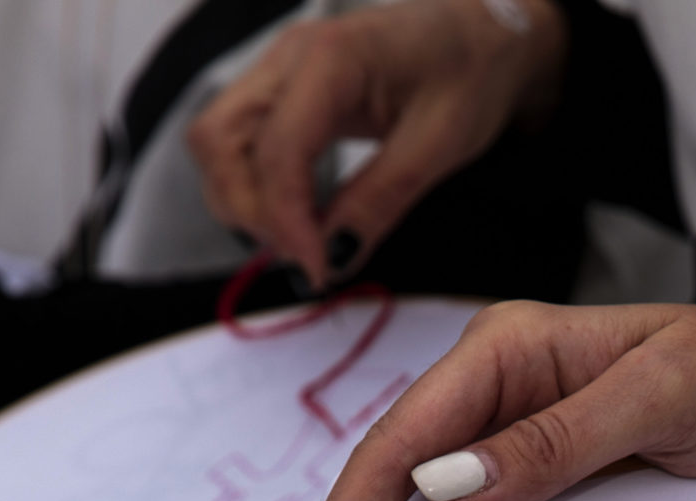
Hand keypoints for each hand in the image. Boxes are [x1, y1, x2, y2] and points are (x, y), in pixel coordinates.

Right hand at [189, 0, 566, 287]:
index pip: (275, 148)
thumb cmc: (469, 75)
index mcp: (330, 58)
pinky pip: (238, 143)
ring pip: (216, 143)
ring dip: (243, 203)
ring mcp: (276, 70)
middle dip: (249, 212)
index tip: (316, 270)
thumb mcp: (439, 145)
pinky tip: (299, 218)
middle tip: (306, 257)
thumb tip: (332, 259)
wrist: (480, 35)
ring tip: (302, 242)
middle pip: (217, 141)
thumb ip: (380, 200)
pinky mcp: (279, 91)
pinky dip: (255, 188)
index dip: (285, 220)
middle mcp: (287, 56)